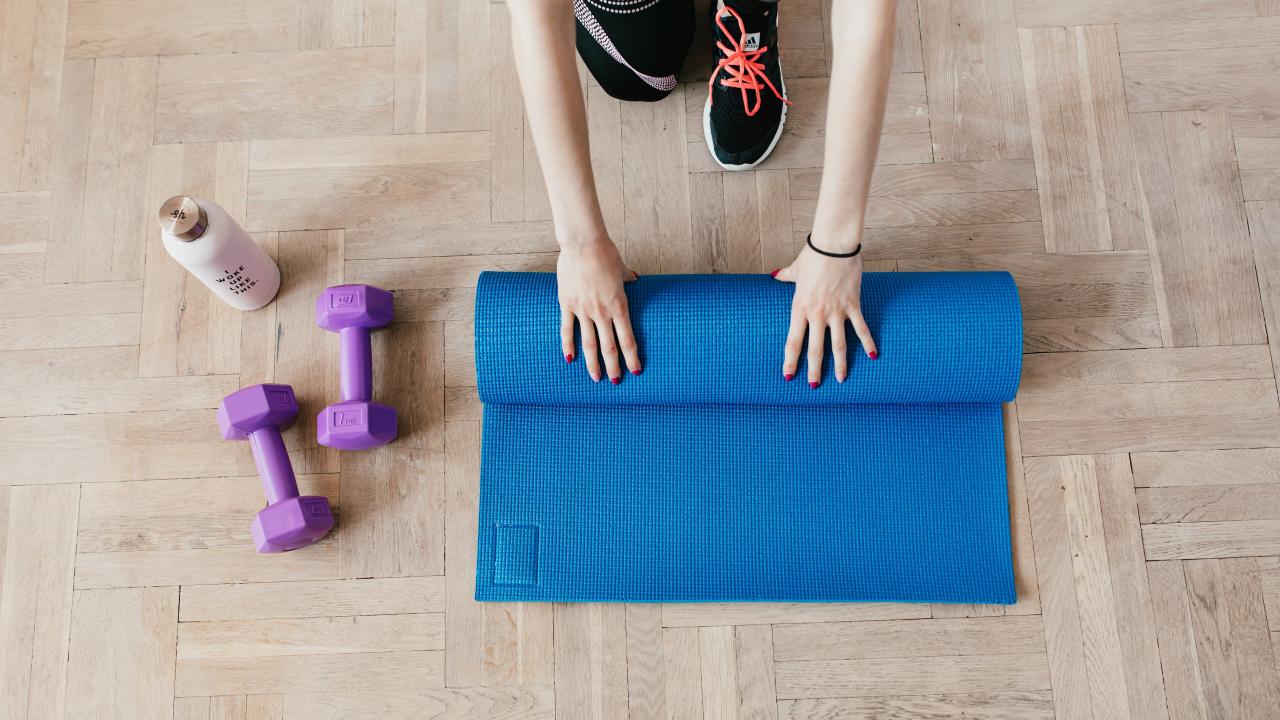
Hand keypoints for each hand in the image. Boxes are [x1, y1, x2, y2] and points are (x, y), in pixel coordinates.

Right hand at [558, 239, 640, 382]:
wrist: (583, 243)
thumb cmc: (605, 253)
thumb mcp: (621, 268)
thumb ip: (628, 278)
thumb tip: (635, 279)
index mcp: (619, 305)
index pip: (627, 339)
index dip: (632, 357)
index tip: (635, 370)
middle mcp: (602, 312)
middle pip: (609, 347)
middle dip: (614, 366)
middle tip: (616, 381)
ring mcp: (583, 310)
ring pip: (589, 343)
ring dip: (593, 363)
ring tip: (596, 378)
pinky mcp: (567, 304)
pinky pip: (567, 329)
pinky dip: (568, 345)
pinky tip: (569, 359)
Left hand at [773, 246, 877, 386]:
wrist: (833, 245)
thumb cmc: (814, 256)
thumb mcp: (796, 269)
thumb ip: (785, 276)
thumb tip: (773, 275)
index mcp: (799, 308)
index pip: (793, 341)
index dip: (791, 360)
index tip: (788, 375)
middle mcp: (817, 314)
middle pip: (815, 349)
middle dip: (814, 370)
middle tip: (814, 386)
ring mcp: (836, 311)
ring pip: (838, 345)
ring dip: (840, 364)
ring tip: (841, 380)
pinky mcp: (853, 305)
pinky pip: (861, 328)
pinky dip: (868, 343)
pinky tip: (872, 357)